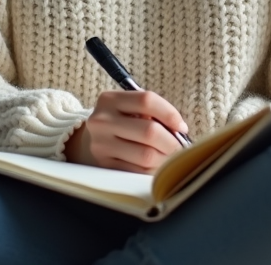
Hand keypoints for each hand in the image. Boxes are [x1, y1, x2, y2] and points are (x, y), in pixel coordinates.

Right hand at [64, 91, 189, 173]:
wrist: (89, 141)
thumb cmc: (119, 122)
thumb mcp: (128, 108)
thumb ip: (151, 113)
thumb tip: (179, 131)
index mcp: (109, 99)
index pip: (147, 100)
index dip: (170, 114)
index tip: (181, 126)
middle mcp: (102, 121)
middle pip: (149, 131)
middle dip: (172, 142)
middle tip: (179, 146)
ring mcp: (101, 145)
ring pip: (146, 155)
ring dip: (165, 158)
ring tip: (168, 156)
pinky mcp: (104, 166)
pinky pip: (138, 171)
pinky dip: (152, 170)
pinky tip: (154, 165)